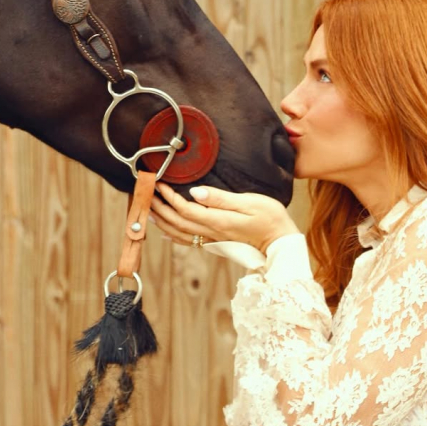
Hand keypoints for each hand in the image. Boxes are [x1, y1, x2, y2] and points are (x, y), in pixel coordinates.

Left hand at [150, 182, 299, 253]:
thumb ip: (221, 198)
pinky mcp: (216, 242)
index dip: (169, 196)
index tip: (160, 183)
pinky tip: (165, 232)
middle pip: (177, 221)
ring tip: (149, 209)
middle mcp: (211, 232)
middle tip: (146, 193)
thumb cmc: (270, 218)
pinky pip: (188, 241)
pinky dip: (173, 235)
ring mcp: (212, 240)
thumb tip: (196, 192)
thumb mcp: (250, 202)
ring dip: (162, 221)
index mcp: (218, 221)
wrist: (280, 242)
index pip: (185, 208)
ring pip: (179, 232)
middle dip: (160, 207)